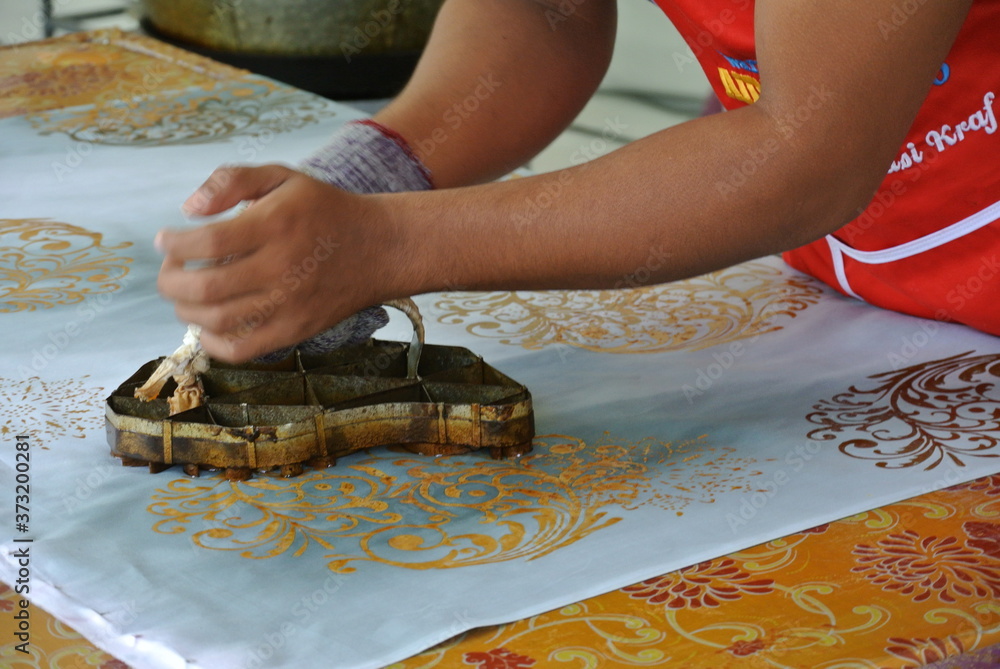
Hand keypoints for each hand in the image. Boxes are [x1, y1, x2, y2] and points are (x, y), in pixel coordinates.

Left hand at [156, 164, 397, 362]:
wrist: (379, 248)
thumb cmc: (323, 210)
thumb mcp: (282, 177)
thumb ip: (232, 180)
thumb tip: (189, 209)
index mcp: (276, 225)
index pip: (208, 242)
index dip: (175, 245)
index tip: (165, 240)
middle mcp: (282, 268)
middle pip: (205, 287)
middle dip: (170, 281)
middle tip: (168, 271)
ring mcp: (290, 305)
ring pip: (217, 321)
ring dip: (185, 310)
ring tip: (184, 296)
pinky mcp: (296, 330)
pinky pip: (242, 350)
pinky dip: (213, 343)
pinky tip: (207, 326)